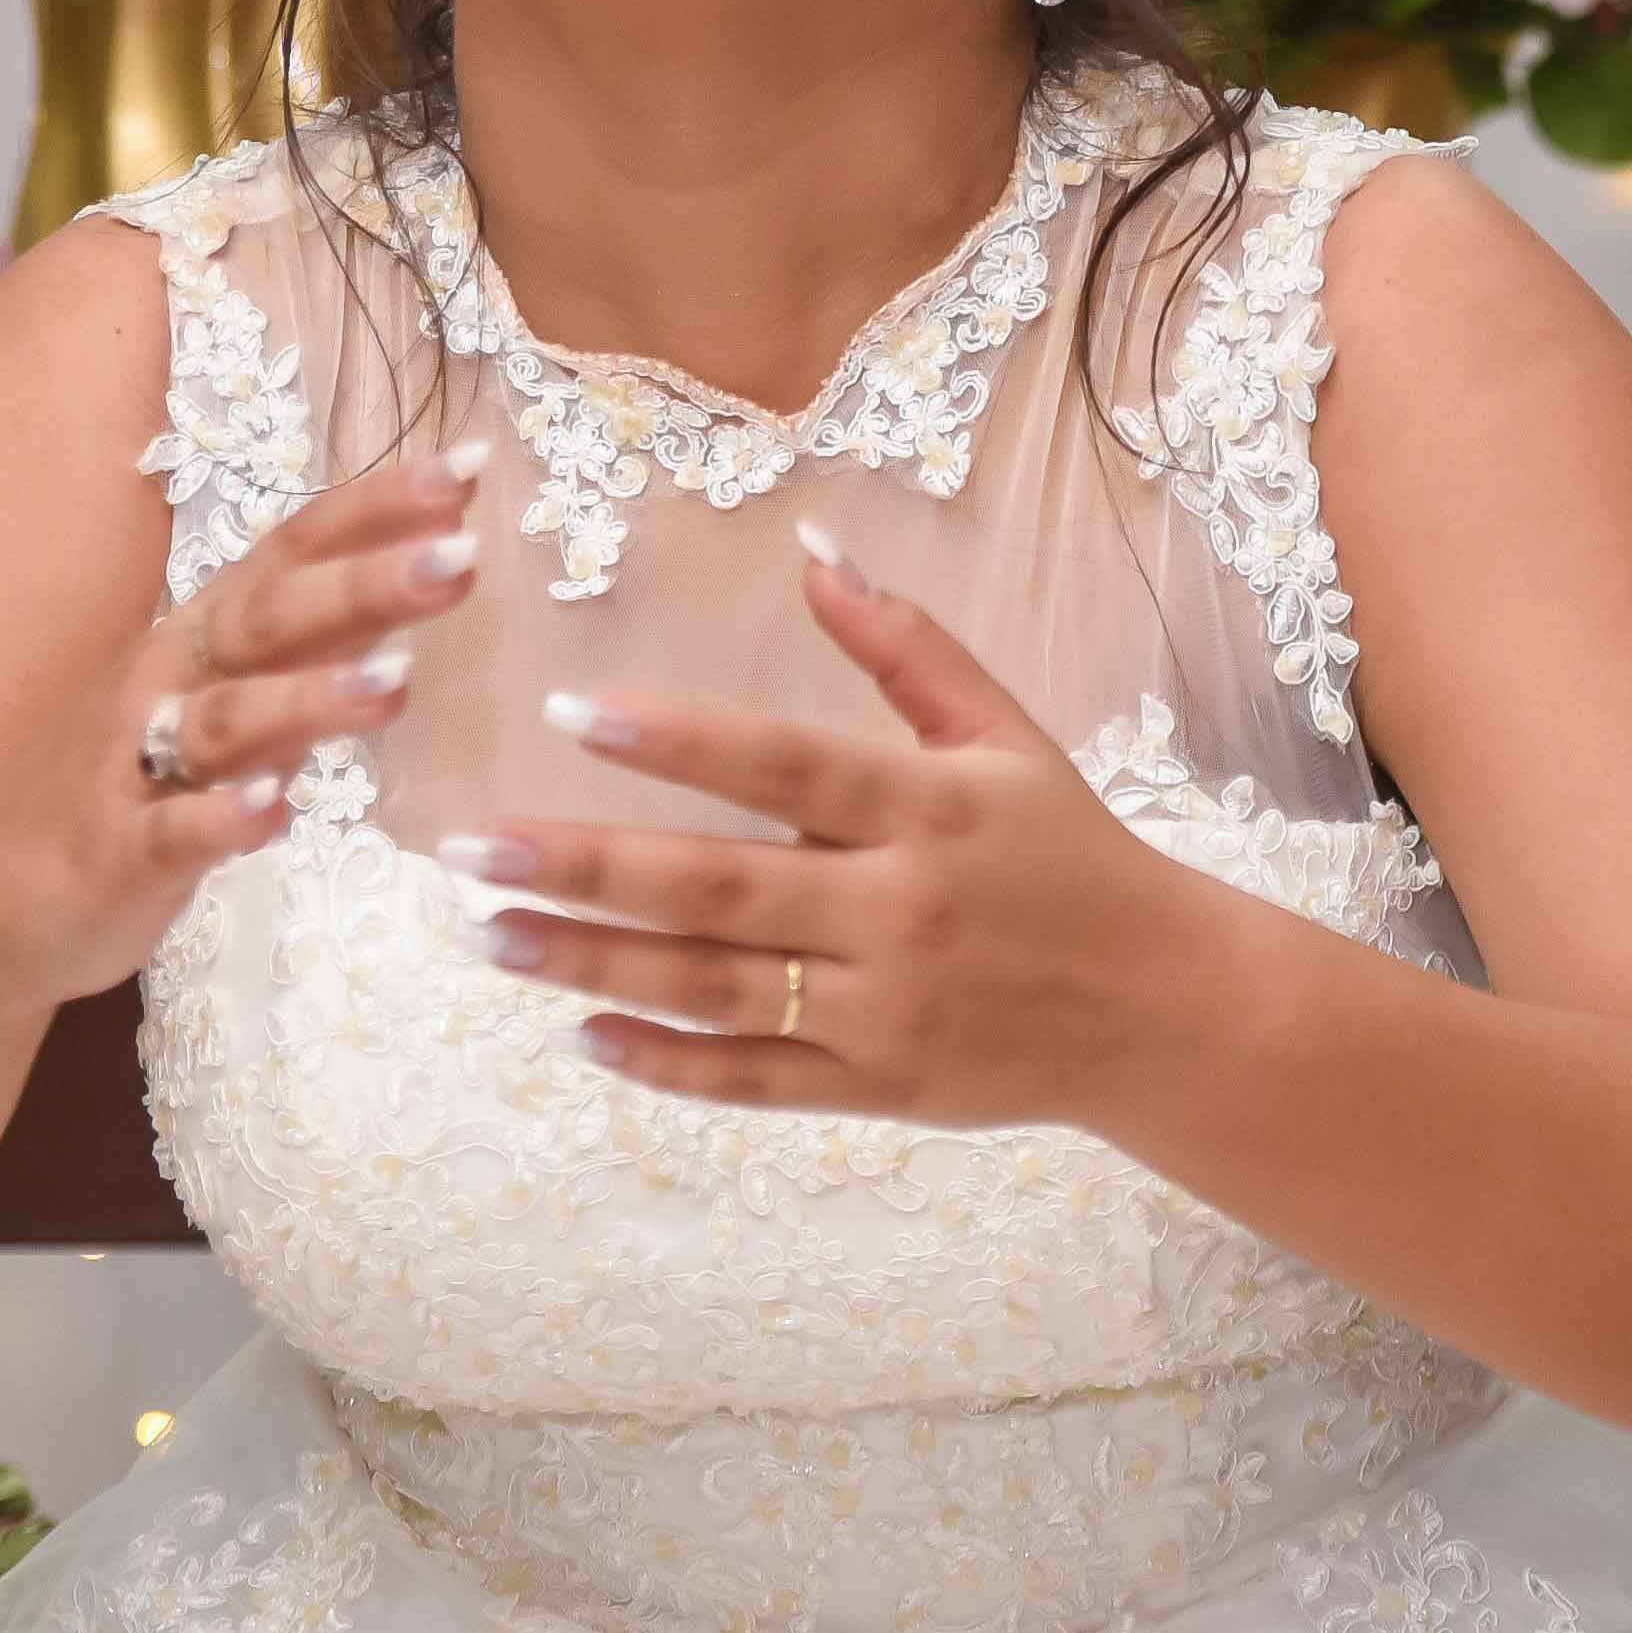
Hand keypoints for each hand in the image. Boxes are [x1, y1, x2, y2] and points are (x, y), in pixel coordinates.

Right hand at [0, 442, 477, 1013]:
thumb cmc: (127, 781)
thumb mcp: (229, 695)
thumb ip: (318, 642)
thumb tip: (419, 569)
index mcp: (206, 635)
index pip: (295, 551)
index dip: (377, 509)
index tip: (470, 469)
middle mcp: (170, 681)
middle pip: (270, 619)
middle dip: (364, 586)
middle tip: (462, 557)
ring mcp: (135, 767)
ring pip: (226, 720)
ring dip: (309, 699)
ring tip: (396, 686)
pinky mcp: (115, 855)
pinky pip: (171, 832)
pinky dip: (222, 818)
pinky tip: (275, 811)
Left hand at [443, 526, 1216, 1125]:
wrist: (1165, 1008)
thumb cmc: (1074, 855)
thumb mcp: (1008, 736)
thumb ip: (906, 647)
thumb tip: (813, 546)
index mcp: (932, 808)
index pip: (785, 764)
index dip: (677, 740)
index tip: (568, 713)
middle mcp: (901, 909)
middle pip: (719, 886)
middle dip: (583, 867)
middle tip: (466, 848)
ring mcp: (885, 1007)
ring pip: (713, 987)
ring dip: (591, 963)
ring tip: (489, 934)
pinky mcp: (879, 1086)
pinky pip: (753, 1081)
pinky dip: (665, 1064)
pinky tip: (582, 1034)